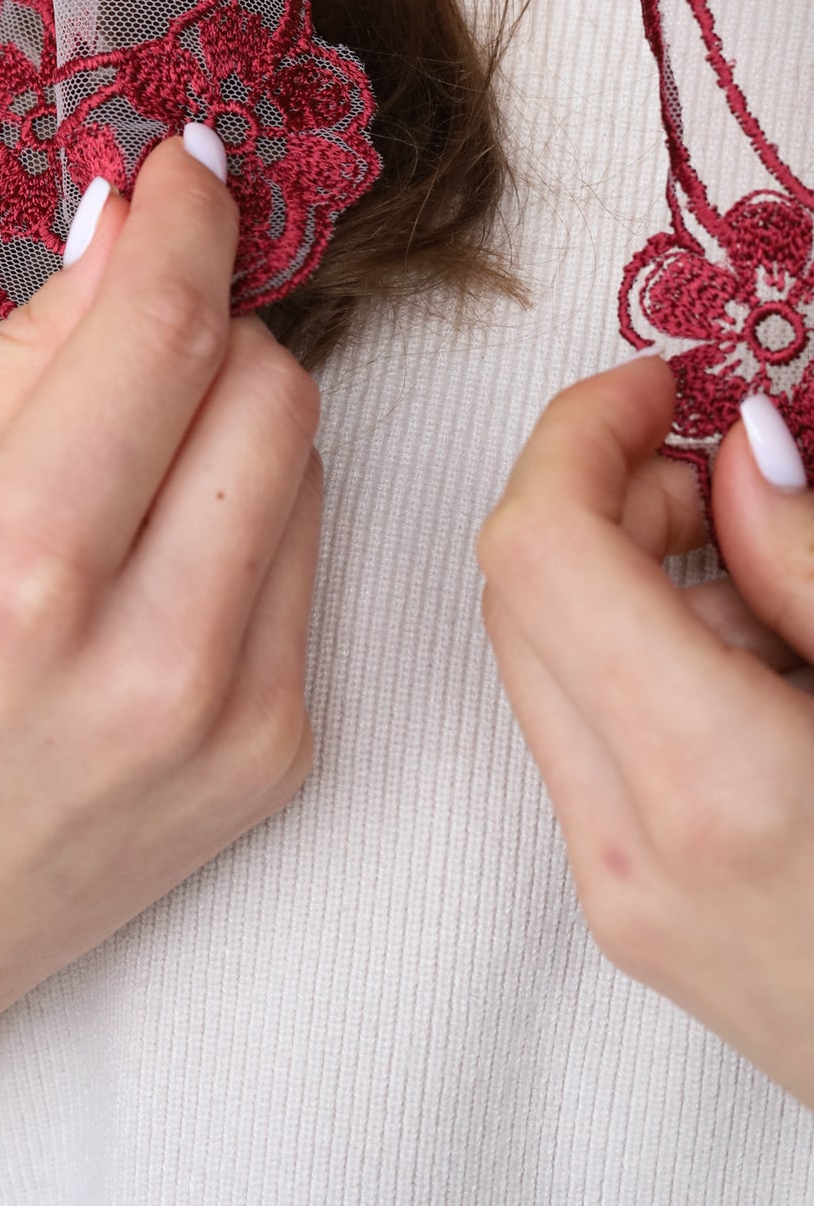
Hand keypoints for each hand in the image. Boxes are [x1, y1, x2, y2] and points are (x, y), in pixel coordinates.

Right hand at [0, 133, 323, 1203]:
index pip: (164, 335)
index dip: (191, 221)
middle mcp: (147, 657)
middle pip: (271, 384)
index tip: (192, 164)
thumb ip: (15, 359)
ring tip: (125, 473)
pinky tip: (155, 563)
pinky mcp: (278, 758)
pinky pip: (307, 560)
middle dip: (209, 326)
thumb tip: (125, 229)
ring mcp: (232, 720)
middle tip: (131, 340)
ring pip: (306, 460)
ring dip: (231, 421)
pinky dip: (246, 518)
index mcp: (11, 575)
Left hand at [477, 354, 813, 1106]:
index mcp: (716, 786)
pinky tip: (765, 681)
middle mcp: (632, 852)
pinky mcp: (629, 920)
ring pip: (540, 664)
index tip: (656, 385)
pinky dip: (646, 666)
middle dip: (607, 496)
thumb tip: (738, 450)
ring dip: (629, 581)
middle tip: (732, 481)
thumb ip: (813, 558)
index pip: (541, 550)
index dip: (580, 433)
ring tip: (779, 602)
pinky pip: (586, 739)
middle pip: (519, 594)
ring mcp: (618, 899)